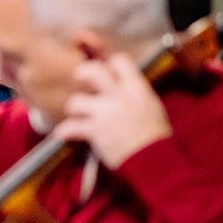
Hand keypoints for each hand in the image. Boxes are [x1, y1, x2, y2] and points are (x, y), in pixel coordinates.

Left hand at [52, 53, 171, 168]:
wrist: (158, 162)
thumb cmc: (156, 137)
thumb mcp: (152, 107)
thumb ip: (135, 93)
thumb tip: (121, 84)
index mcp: (137, 89)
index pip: (119, 60)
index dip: (110, 65)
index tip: (107, 73)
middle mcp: (120, 97)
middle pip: (92, 71)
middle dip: (82, 73)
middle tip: (80, 82)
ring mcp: (106, 114)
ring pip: (76, 100)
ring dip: (73, 109)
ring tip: (76, 115)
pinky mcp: (95, 132)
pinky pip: (70, 127)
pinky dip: (64, 131)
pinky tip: (64, 134)